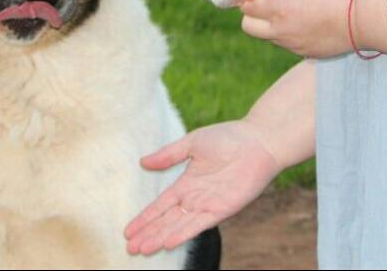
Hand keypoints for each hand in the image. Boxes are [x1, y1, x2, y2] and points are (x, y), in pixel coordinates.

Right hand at [124, 120, 280, 255]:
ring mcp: (208, 205)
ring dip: (160, 237)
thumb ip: (168, 155)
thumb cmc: (227, 137)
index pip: (160, 206)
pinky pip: (199, 224)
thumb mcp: (192, 143)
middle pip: (166, 220)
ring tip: (143, 249)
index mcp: (186, 183)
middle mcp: (195, 198)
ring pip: (178, 225)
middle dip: (148, 234)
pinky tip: (169, 241)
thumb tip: (142, 162)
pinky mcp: (222, 209)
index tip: (128, 230)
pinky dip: (183, 233)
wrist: (258, 141)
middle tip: (130, 248)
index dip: (144, 218)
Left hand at [240, 0, 386, 58]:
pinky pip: (289, 45)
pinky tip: (309, 19)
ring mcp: (295, 46)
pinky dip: (290, 34)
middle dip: (253, 13)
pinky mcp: (310, 53)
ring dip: (272, 23)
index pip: (246, 6)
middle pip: (249, 27)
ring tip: (294, 7)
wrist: (370, 16)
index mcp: (279, 9)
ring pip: (269, 37)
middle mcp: (282, 32)